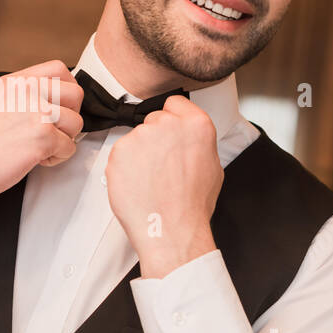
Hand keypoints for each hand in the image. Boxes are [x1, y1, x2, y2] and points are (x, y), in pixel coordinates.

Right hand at [0, 60, 82, 223]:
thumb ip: (21, 95)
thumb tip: (48, 98)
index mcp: (15, 82)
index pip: (58, 69)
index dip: (66, 90)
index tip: (60, 106)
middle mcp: (27, 91)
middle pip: (75, 94)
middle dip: (70, 116)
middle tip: (54, 130)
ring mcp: (36, 111)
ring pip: (76, 123)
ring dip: (64, 140)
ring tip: (41, 148)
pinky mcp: (43, 135)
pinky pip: (70, 147)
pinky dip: (57, 158)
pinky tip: (37, 159)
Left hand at [105, 95, 222, 277]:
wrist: (169, 229)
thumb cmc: (191, 205)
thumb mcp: (213, 166)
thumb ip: (198, 143)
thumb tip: (189, 139)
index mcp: (196, 124)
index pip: (175, 103)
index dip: (172, 119)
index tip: (170, 134)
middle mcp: (167, 124)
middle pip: (154, 120)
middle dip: (155, 139)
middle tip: (162, 166)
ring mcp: (141, 136)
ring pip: (135, 138)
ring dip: (139, 154)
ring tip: (150, 180)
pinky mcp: (119, 150)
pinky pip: (120, 153)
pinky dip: (124, 166)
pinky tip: (137, 184)